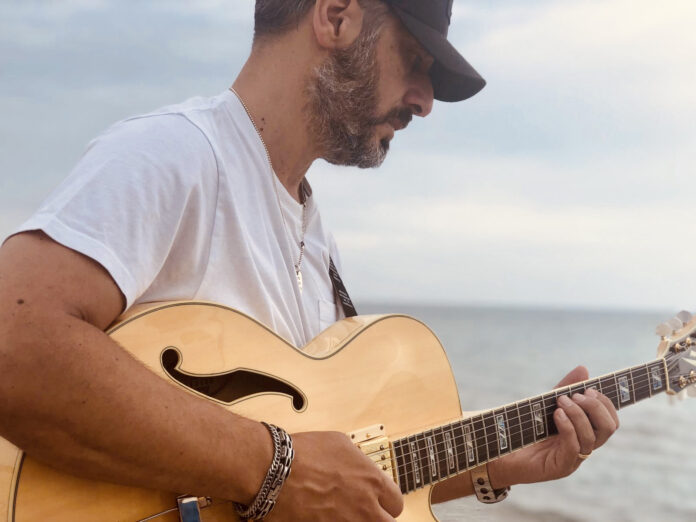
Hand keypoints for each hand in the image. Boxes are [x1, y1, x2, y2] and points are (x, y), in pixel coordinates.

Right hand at [266, 431, 402, 520]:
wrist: (274, 471)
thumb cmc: (303, 453)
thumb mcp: (340, 443)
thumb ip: (358, 460)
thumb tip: (361, 467)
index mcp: (372, 482)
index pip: (396, 503)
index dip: (387, 503)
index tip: (380, 502)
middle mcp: (363, 508)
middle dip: (378, 518)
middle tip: (366, 513)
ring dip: (357, 521)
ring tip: (344, 514)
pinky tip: (324, 517)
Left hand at [489, 366, 618, 486]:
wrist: (502, 452)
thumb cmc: (526, 429)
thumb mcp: (546, 405)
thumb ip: (565, 389)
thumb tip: (583, 369)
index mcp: (585, 433)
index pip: (610, 420)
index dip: (605, 403)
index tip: (588, 389)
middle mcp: (583, 447)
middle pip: (608, 428)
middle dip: (595, 407)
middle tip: (576, 395)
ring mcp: (574, 459)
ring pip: (591, 437)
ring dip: (578, 414)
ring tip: (561, 401)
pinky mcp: (560, 467)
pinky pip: (573, 447)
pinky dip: (568, 427)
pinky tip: (557, 414)